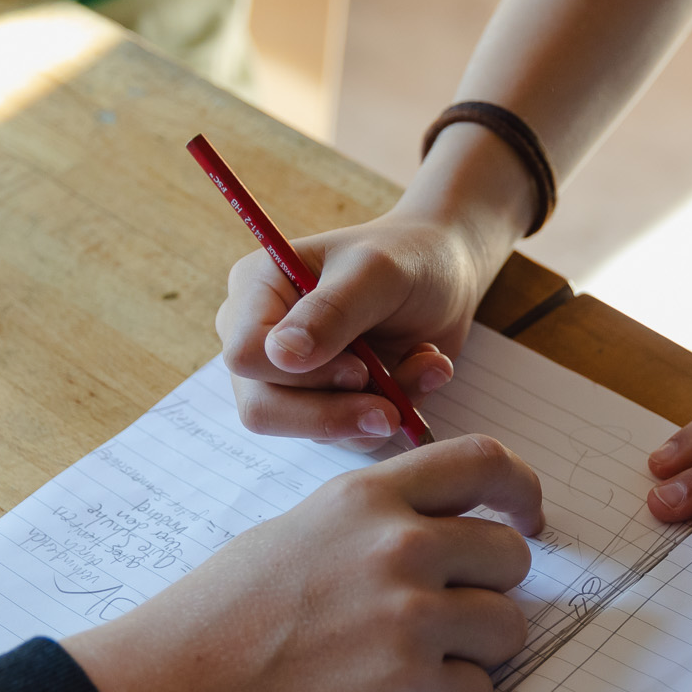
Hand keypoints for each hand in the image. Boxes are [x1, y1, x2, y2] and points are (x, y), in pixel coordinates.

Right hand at [62, 435, 544, 691]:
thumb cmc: (214, 622)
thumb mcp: (294, 534)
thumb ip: (370, 527)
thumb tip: (434, 540)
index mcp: (366, 499)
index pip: (484, 461)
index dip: (521, 491)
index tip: (528, 519)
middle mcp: (398, 546)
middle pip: (510, 555)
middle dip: (487, 592)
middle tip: (437, 623)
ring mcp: (411, 618)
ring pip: (509, 629)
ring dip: (473, 654)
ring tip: (403, 671)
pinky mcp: (413, 691)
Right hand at [216, 207, 499, 449]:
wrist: (446, 272)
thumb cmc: (407, 256)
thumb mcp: (377, 272)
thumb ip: (331, 310)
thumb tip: (282, 356)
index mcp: (256, 291)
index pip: (245, 356)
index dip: (298, 374)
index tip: (359, 368)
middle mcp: (262, 339)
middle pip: (264, 409)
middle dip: (335, 413)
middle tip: (392, 407)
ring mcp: (292, 378)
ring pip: (311, 431)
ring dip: (378, 407)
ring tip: (426, 363)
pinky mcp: (328, 403)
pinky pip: (349, 435)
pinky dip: (394, 412)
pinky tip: (423, 370)